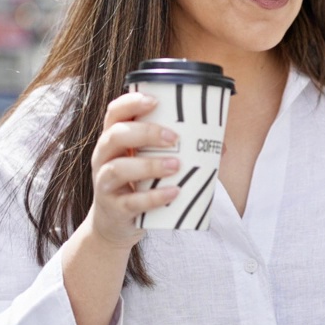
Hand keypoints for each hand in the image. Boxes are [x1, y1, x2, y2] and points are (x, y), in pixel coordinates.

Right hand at [85, 92, 181, 248]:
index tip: (156, 100)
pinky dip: (154, 197)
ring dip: (149, 165)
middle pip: (115, 136)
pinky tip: (173, 193)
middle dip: (145, 133)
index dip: (132, 102)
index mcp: (113, 139)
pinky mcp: (113, 208)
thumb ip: (177, 151)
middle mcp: (103, 157)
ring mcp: (104, 183)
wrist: (115, 224)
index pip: (115, 112)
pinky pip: (131, 202)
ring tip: (176, 165)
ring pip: (118, 169)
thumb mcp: (147, 162)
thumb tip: (221, 146)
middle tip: (174, 138)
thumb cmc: (136, 184)